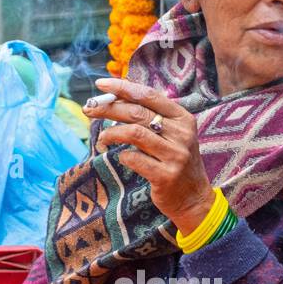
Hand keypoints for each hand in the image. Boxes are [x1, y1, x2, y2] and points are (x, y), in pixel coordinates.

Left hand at [86, 77, 213, 234]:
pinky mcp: (166, 176)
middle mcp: (182, 134)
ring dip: (111, 133)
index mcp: (183, 118)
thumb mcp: (173, 135)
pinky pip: (134, 159)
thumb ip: (153, 116)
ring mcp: (175, 156)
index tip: (101, 84)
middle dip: (108, 108)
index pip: (149, 95)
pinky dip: (122, 155)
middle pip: (137, 113)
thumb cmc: (177, 162)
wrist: (194, 199)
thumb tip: (119, 96)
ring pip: (134, 133)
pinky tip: (120, 156)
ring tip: (103, 138)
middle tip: (89, 110)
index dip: (123, 88)